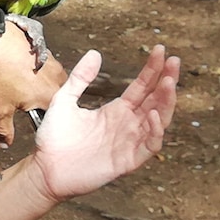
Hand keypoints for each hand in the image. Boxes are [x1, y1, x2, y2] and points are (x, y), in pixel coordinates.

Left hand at [0, 21, 66, 147]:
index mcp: (52, 96)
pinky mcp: (41, 47)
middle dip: (38, 98)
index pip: (55, 115)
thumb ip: (4, 129)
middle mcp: (57, 78)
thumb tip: (5, 143)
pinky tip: (15, 66)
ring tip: (16, 81)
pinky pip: (40, 62)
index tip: (28, 115)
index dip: (40, 116)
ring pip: (48, 78)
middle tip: (21, 98)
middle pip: (53, 95)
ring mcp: (51, 60)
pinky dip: (31, 66)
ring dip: (36, 81)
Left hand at [29, 45, 179, 203]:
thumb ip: (80, 78)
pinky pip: (149, 145)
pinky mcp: (127, 161)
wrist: (44, 169)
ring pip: (158, 120)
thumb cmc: (55, 138)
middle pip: (156, 100)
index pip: (142, 87)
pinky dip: (156, 131)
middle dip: (167, 80)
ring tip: (169, 82)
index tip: (160, 50)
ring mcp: (130, 142)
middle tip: (174, 60)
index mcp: (117, 110)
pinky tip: (155, 114)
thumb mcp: (64, 100)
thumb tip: (95, 53)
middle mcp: (128, 125)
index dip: (152, 70)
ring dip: (166, 102)